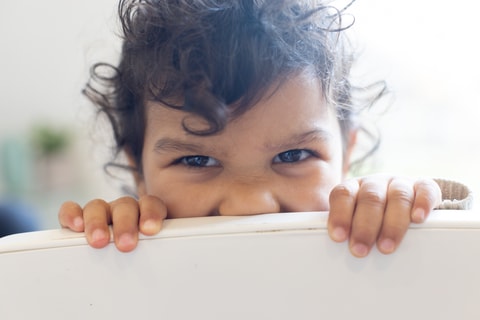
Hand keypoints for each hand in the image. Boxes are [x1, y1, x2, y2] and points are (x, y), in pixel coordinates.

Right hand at [58, 195, 166, 251]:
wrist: (124, 261)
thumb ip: (172, 244)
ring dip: (98, 223)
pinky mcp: (80, 221)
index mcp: (147, 212)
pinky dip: (71, 215)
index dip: (151, 214)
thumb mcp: (163, 248)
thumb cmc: (149, 253)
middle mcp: (124, 210)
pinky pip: (71, 211)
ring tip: (98, 241)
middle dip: (125, 224)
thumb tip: (196, 250)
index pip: (151, 204)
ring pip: (98, 207)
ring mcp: (102, 213)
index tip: (150, 229)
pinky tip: (75, 227)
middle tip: (126, 244)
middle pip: (125, 206)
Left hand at [327, 175, 441, 256]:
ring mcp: (399, 183)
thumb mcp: (354, 220)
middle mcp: (376, 183)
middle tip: (360, 250)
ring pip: (397, 196)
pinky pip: (425, 189)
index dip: (340, 215)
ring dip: (392, 224)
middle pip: (370, 198)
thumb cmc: (371, 218)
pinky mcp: (423, 187)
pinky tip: (417, 219)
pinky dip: (422, 203)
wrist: (404, 199)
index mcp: (354, 188)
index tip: (338, 237)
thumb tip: (331, 248)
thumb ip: (344, 230)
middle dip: (364, 226)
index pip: (343, 195)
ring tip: (386, 247)